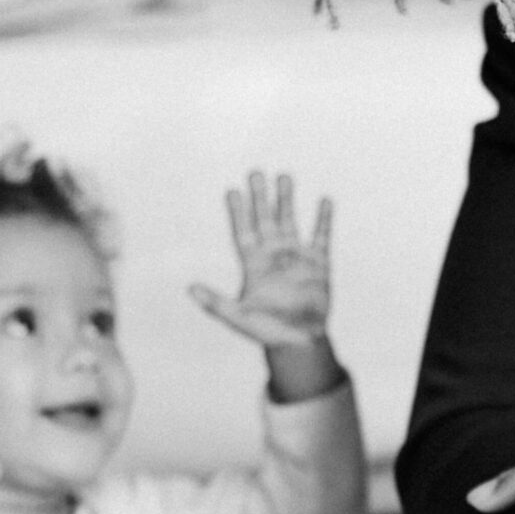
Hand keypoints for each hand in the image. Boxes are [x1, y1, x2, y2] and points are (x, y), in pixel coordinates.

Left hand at [189, 172, 332, 349]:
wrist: (300, 341)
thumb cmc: (266, 331)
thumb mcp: (237, 317)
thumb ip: (215, 303)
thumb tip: (190, 289)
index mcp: (253, 265)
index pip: (243, 232)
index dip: (238, 212)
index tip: (233, 190)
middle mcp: (273, 256)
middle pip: (265, 220)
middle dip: (260, 197)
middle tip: (256, 172)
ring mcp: (296, 257)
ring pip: (290, 221)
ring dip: (286, 200)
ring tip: (284, 176)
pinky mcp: (318, 264)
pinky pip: (321, 237)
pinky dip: (322, 219)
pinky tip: (324, 200)